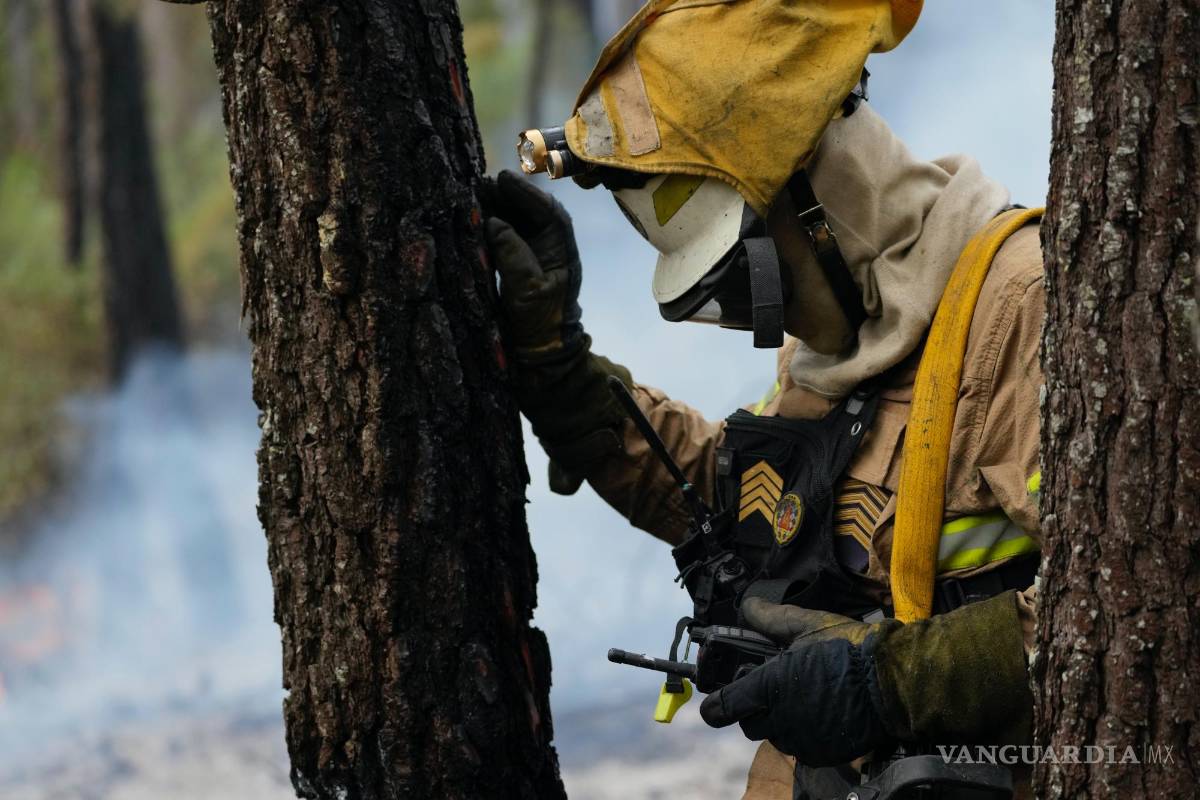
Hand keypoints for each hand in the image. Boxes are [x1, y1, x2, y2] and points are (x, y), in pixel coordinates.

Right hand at [483, 170, 583, 360]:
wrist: (540, 351)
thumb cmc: (541, 323)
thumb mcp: (528, 291)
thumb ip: (512, 254)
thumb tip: (494, 223)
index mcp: (561, 248)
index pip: (547, 210)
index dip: (525, 192)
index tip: (502, 178)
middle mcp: (548, 244)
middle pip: (528, 209)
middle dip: (505, 195)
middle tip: (478, 183)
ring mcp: (531, 251)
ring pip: (514, 219)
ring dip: (494, 207)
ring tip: (471, 195)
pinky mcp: (514, 260)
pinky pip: (502, 234)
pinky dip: (488, 225)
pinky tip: (472, 217)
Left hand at [699, 598, 894, 765]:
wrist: (894, 681)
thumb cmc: (851, 649)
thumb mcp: (808, 624)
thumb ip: (771, 619)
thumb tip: (747, 606)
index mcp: (771, 686)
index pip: (725, 706)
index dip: (717, 703)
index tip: (715, 702)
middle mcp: (781, 718)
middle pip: (749, 721)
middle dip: (755, 705)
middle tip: (775, 684)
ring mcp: (802, 739)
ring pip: (775, 734)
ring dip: (780, 718)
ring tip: (803, 693)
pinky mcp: (821, 753)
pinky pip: (799, 746)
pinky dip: (803, 732)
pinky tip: (819, 710)